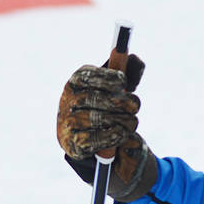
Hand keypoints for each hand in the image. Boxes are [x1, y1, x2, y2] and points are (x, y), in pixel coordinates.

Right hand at [56, 58, 155, 201]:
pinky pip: (95, 139)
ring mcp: (67, 122)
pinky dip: (113, 136)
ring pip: (97, 119)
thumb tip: (136, 60)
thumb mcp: (116, 85)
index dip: (109, 78)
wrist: (88, 136)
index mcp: (76, 81)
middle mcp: (67, 100)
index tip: (124, 82)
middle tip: (134, 105)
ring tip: (131, 122)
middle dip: (120, 102)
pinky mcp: (72, 143)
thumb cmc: (106, 104)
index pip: (89, 76)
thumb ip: (129, 70)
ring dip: (121, 121)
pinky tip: (122, 133)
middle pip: (94, 99)